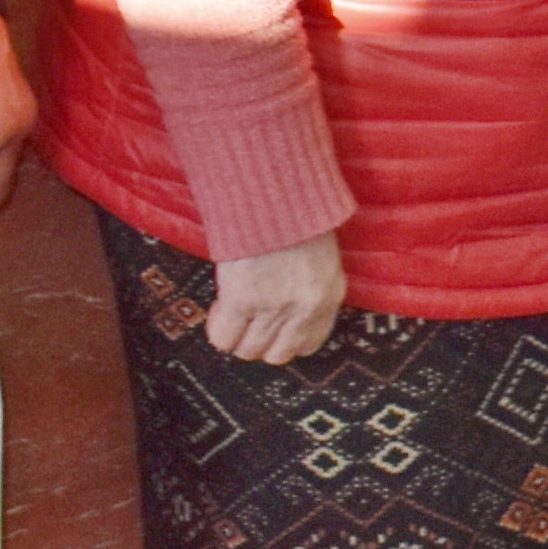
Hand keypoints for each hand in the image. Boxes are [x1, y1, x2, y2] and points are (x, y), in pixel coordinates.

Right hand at [197, 231, 347, 365]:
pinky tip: (220, 307)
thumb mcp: (321, 258)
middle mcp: (305, 308)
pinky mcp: (242, 299)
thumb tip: (289, 316)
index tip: (273, 329)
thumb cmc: (296, 217)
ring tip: (233, 312)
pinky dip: (218, 329)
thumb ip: (312, 290)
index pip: (310, 344)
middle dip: (259, 343)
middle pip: (277, 354)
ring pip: (249, 350)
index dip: (286, 340)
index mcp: (329, 296)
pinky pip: (224, 337)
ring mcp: (273, 307)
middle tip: (247, 322)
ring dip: (237, 337)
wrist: (274, 194)